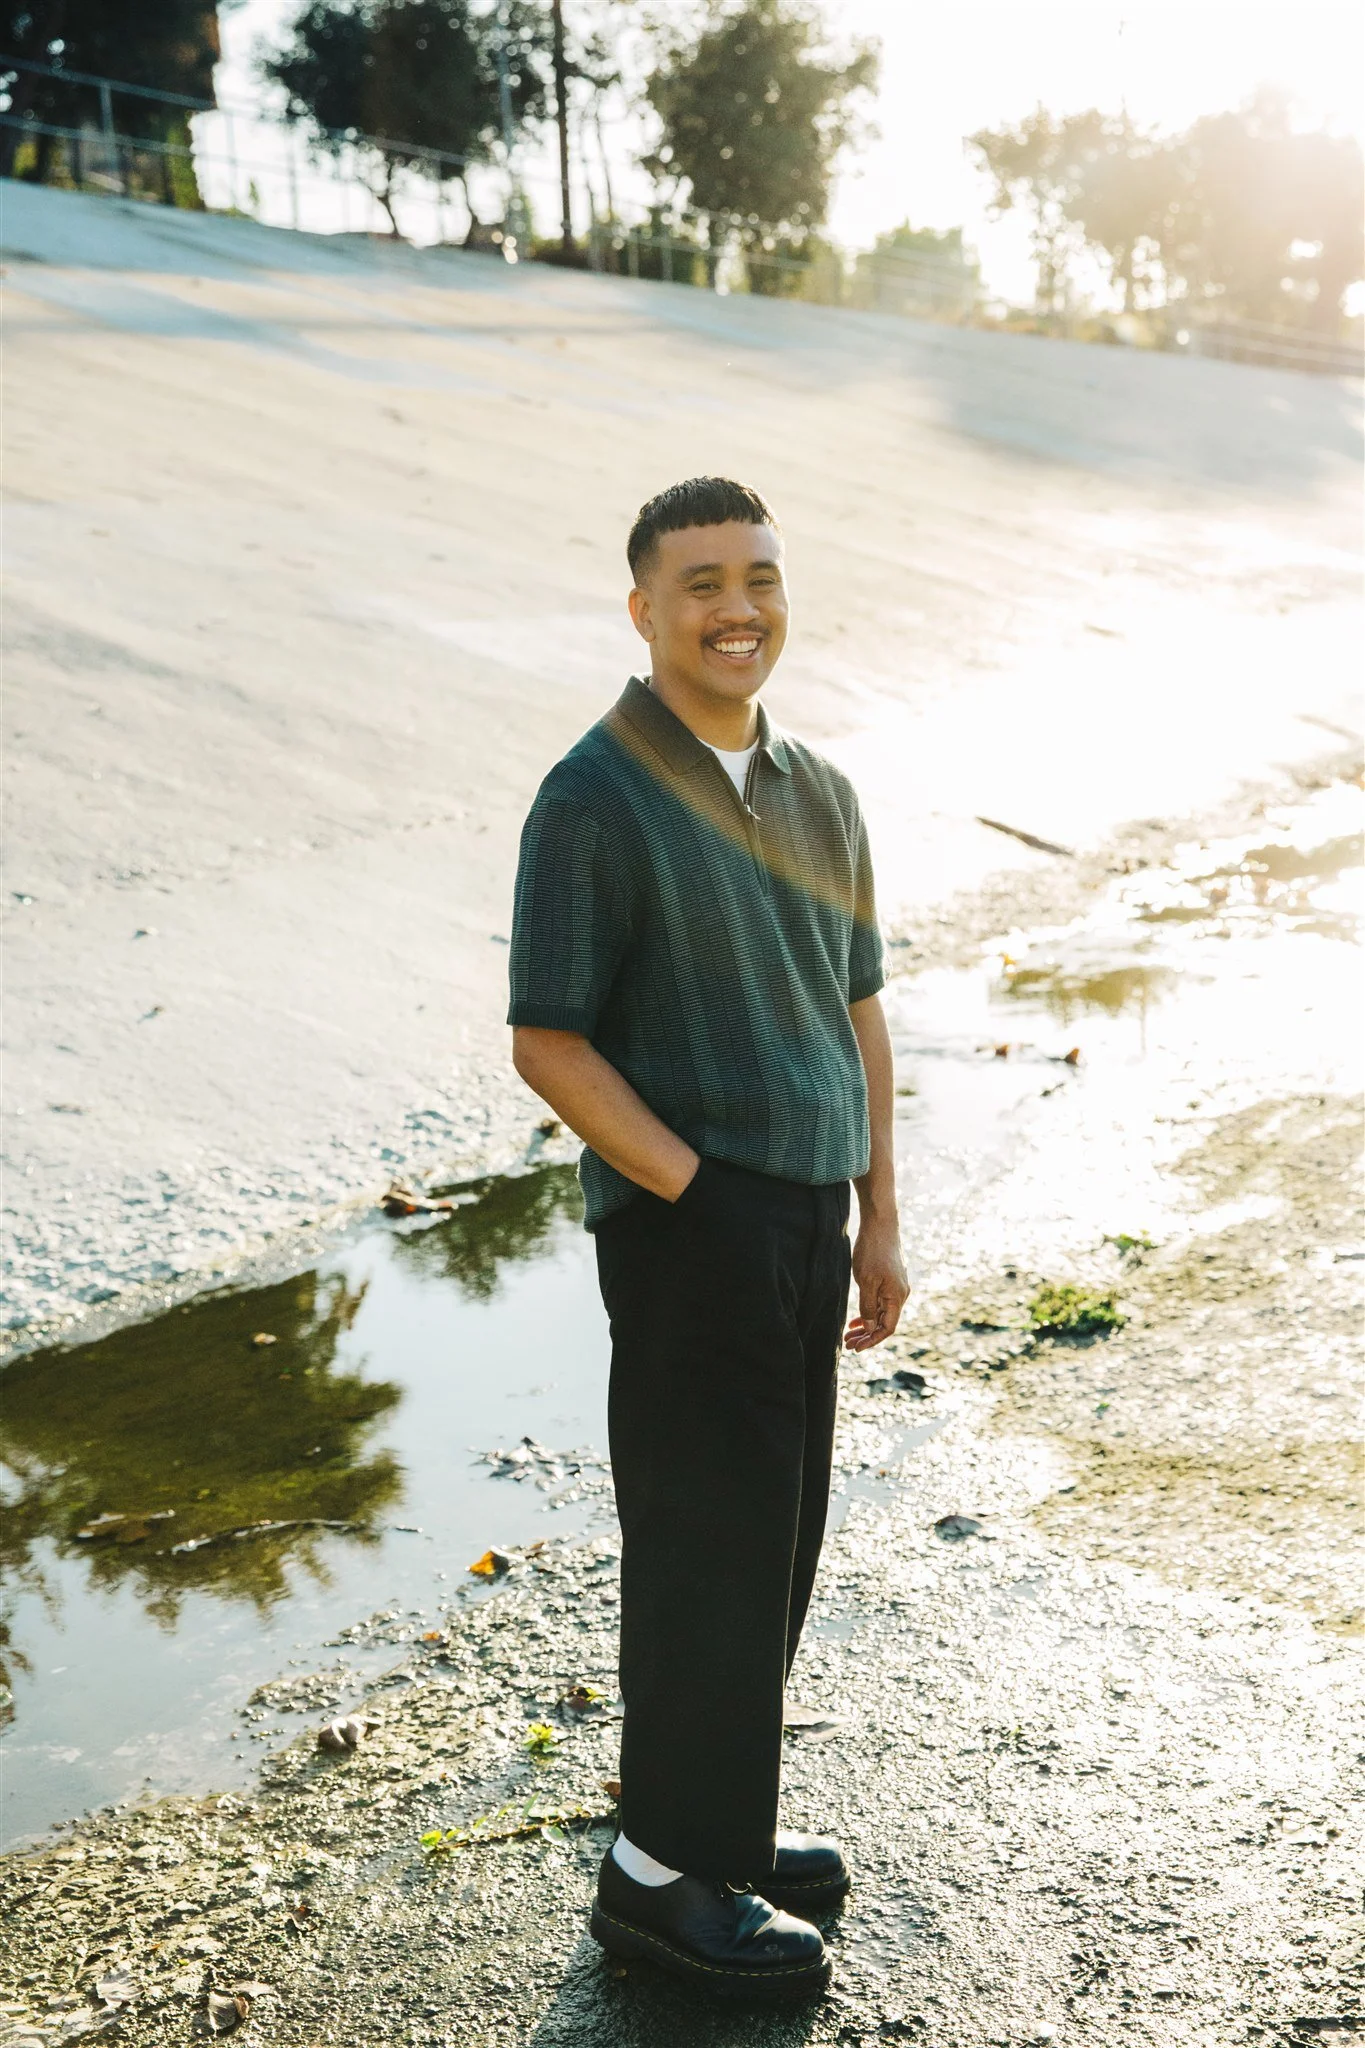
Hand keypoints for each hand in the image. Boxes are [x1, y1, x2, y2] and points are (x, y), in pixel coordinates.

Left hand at [844, 1215, 908, 1350]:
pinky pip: (881, 1302)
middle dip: (866, 1335)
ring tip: (848, 1334)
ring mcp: (896, 1287)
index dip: (872, 1340)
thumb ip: (868, 1307)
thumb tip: (869, 1328)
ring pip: (881, 1313)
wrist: (880, 1225)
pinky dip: (869, 1312)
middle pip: (884, 1323)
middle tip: (848, 1344)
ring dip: (866, 1325)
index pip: (887, 1328)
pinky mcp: (890, 1279)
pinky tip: (856, 1319)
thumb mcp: (866, 1282)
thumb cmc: (873, 1252)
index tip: (856, 1348)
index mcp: (897, 1297)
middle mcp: (900, 1294)